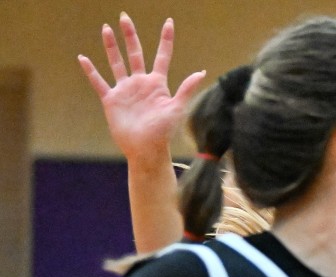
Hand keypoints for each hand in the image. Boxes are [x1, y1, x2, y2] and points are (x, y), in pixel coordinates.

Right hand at [78, 14, 205, 164]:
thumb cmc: (164, 132)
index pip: (162, 56)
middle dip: (130, 35)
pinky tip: (83, 58)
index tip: (168, 22)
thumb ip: (187, 89)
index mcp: (157, 84)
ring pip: (116, 62)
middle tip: (125, 16)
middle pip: (135, 53)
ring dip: (111, 47)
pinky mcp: (111, 99)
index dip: (166, 39)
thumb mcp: (177, 108)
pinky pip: (99, 82)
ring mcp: (125, 90)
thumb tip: (201, 72)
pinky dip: (91, 71)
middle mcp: (140, 83)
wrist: (146, 149)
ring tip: (107, 28)